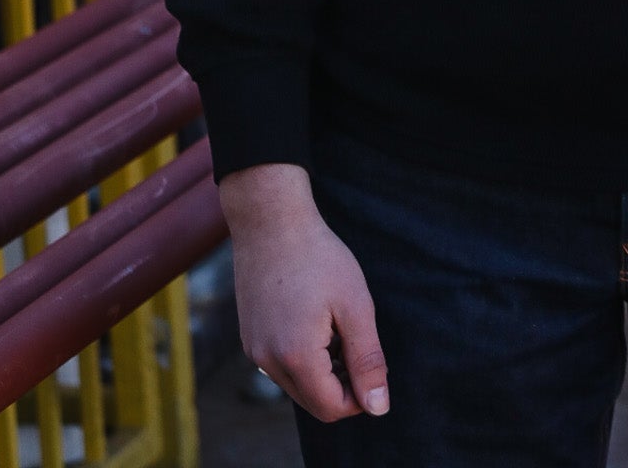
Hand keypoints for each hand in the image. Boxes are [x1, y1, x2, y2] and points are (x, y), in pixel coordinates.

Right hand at [220, 163, 390, 422]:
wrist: (270, 220)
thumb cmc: (318, 256)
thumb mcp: (355, 305)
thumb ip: (367, 360)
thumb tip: (378, 407)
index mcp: (295, 357)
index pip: (331, 408)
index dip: (359, 396)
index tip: (372, 360)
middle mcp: (267, 362)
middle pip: (312, 401)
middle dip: (340, 383)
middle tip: (354, 337)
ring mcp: (253, 349)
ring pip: (296, 384)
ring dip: (321, 369)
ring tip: (334, 323)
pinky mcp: (249, 336)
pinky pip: (280, 364)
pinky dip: (302, 355)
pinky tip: (313, 317)